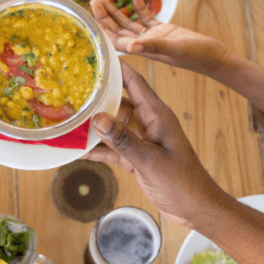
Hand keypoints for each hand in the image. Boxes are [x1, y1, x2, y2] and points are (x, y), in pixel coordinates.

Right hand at [85, 62, 223, 227]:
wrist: (195, 208)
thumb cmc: (182, 183)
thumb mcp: (150, 161)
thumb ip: (124, 140)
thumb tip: (98, 119)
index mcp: (158, 116)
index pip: (135, 83)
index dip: (117, 68)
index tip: (97, 55)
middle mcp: (148, 123)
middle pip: (118, 103)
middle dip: (96, 98)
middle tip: (70, 88)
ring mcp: (141, 140)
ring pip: (112, 126)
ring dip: (92, 126)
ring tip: (67, 119)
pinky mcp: (136, 157)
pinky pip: (112, 148)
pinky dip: (97, 148)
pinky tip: (76, 149)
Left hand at [89, 0, 231, 77]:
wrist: (213, 57)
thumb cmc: (196, 56)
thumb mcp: (173, 48)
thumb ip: (152, 46)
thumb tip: (131, 47)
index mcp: (143, 50)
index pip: (116, 39)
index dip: (102, 28)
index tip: (91, 15)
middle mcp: (144, 44)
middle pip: (118, 30)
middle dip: (105, 16)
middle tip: (93, 0)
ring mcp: (153, 37)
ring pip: (129, 23)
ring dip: (117, 11)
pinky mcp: (163, 31)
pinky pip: (146, 17)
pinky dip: (139, 6)